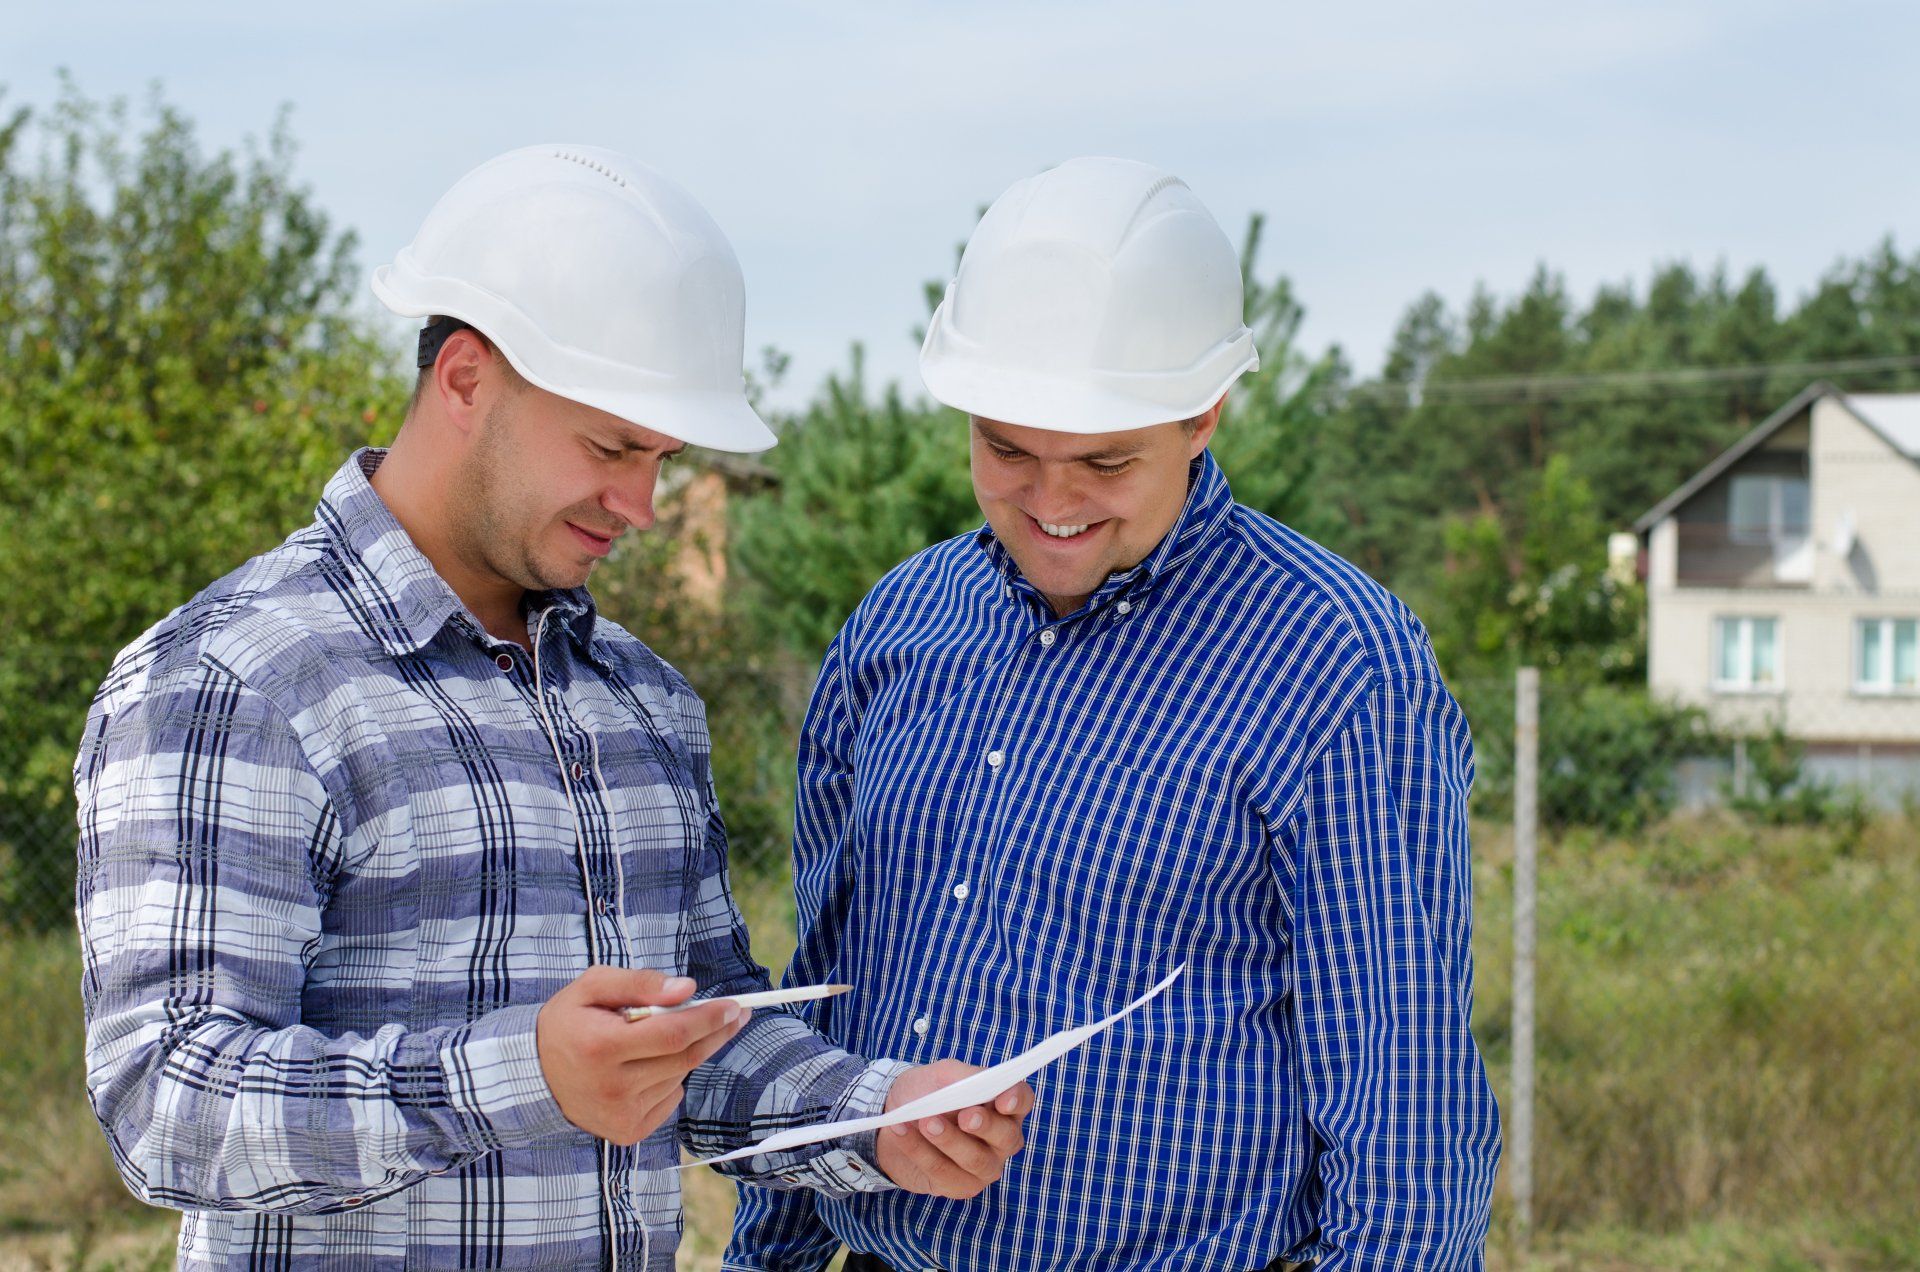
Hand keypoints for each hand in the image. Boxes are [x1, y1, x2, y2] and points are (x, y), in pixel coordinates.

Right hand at [536, 966, 748, 1144]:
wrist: (534, 1075)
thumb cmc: (568, 1022)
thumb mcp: (593, 986)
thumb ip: (640, 982)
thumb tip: (687, 989)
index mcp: (602, 1046)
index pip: (672, 1034)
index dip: (708, 1020)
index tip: (734, 1007)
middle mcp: (612, 1087)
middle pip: (685, 1059)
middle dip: (715, 1033)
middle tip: (736, 1014)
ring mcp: (621, 1114)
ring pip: (679, 1077)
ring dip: (684, 1053)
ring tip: (659, 1039)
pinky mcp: (627, 1132)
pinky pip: (669, 1099)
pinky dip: (669, 1078)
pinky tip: (645, 1068)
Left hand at [874, 1059, 1034, 1198]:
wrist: (893, 1122)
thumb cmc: (925, 1093)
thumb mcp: (941, 1076)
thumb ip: (962, 1077)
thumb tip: (977, 1082)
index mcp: (1003, 1106)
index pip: (1021, 1100)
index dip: (1016, 1100)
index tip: (1002, 1100)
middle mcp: (1001, 1139)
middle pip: (1007, 1136)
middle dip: (985, 1126)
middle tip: (965, 1117)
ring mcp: (984, 1166)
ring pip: (976, 1159)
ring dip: (949, 1140)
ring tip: (924, 1123)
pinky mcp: (960, 1186)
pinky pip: (944, 1172)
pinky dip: (919, 1151)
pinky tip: (901, 1132)